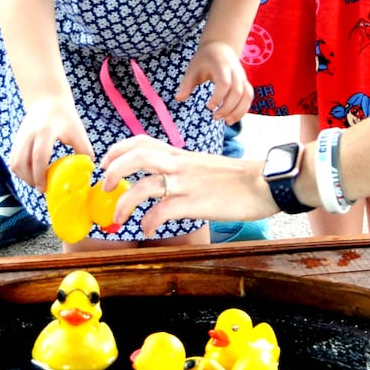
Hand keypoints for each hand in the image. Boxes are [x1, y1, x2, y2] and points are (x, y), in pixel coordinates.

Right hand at [8, 96, 93, 189]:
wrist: (47, 99)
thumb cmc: (65, 116)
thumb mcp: (78, 131)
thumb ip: (84, 149)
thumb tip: (89, 169)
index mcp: (45, 132)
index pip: (39, 157)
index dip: (40, 175)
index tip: (45, 188)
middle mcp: (29, 135)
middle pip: (21, 163)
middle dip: (30, 179)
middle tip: (42, 188)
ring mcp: (20, 137)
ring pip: (14, 163)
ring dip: (24, 176)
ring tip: (37, 181)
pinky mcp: (16, 140)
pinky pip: (13, 159)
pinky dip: (20, 170)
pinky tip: (32, 173)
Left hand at [99, 135, 277, 236]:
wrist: (265, 182)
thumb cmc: (238, 178)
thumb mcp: (205, 167)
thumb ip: (184, 170)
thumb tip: (166, 182)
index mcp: (181, 155)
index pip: (143, 142)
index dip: (119, 150)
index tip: (106, 162)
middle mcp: (180, 165)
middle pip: (137, 156)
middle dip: (114, 171)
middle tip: (105, 188)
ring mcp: (187, 183)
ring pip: (144, 184)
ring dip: (124, 201)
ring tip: (117, 216)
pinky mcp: (195, 203)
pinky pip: (163, 211)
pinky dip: (148, 220)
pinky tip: (146, 228)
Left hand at [176, 40, 252, 124]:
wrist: (220, 47)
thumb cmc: (204, 59)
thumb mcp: (193, 68)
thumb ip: (187, 83)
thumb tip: (178, 99)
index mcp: (221, 65)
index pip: (225, 83)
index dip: (218, 97)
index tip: (208, 107)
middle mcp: (235, 71)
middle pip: (238, 91)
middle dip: (228, 107)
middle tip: (215, 117)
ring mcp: (242, 76)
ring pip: (247, 95)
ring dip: (239, 111)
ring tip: (227, 122)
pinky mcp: (245, 82)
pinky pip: (248, 97)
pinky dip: (243, 109)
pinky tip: (233, 118)